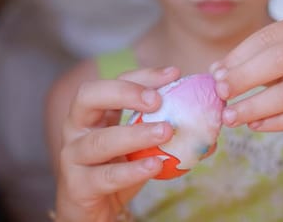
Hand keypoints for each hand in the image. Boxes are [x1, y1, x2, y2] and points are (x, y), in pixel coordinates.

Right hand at [56, 67, 179, 221]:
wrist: (96, 212)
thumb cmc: (119, 170)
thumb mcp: (141, 146)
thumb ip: (166, 130)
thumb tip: (210, 124)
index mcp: (92, 112)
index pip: (113, 82)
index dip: (142, 76)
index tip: (174, 74)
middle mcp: (76, 128)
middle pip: (89, 97)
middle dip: (125, 93)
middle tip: (158, 100)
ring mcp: (73, 157)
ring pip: (100, 141)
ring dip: (135, 134)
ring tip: (166, 131)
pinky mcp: (78, 186)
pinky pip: (105, 176)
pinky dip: (132, 170)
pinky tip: (155, 164)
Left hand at [210, 14, 282, 139]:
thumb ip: (255, 62)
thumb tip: (216, 71)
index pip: (269, 37)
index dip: (239, 56)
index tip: (215, 74)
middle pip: (280, 60)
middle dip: (245, 78)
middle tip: (220, 94)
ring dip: (256, 106)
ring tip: (231, 117)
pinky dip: (277, 122)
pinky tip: (256, 125)